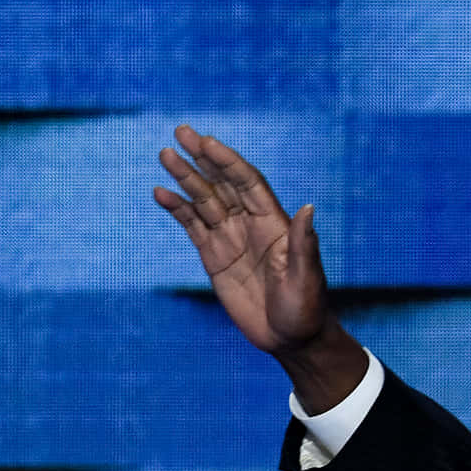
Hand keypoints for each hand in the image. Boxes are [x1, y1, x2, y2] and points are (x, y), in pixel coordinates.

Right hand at [154, 127, 366, 408]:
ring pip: (205, 200)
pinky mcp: (215, 258)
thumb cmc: (306, 309)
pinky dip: (177, 210)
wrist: (291, 339)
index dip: (228, 162)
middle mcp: (251, 225)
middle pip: (222, 183)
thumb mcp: (307, 278)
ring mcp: (231, 239)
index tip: (207, 142)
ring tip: (166, 155)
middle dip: (202, 158)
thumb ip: (304, 244)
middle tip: (182, 131)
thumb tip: (309, 207)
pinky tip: (161, 193)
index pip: (248, 183)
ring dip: (186, 178)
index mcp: (274, 224)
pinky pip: (193, 227)